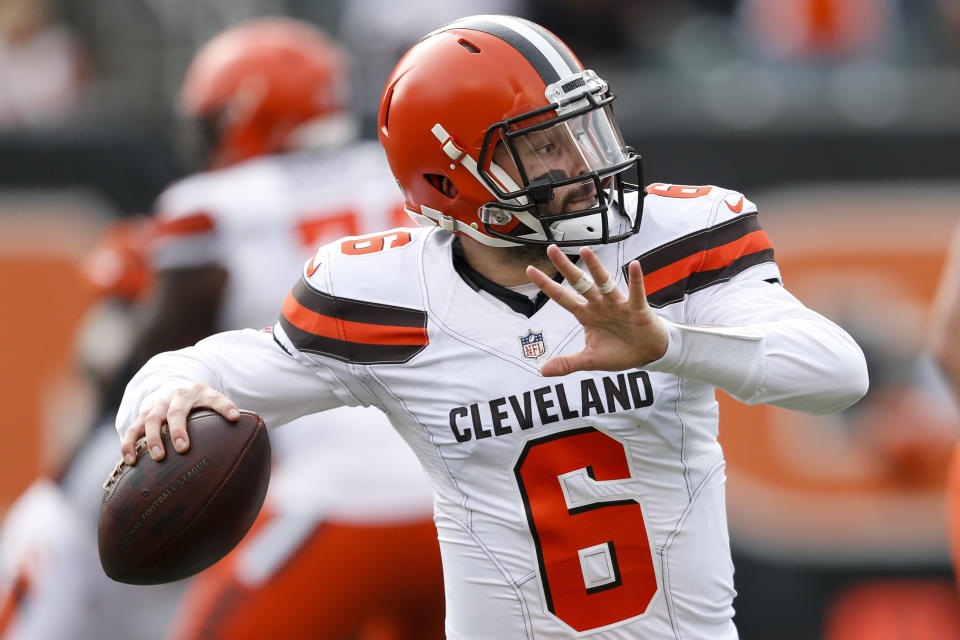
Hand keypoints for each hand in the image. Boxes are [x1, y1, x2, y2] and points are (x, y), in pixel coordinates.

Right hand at [120, 383, 239, 464]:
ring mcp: (157, 405)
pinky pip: (133, 429)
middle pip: (176, 412)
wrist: (173, 387)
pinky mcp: (143, 415)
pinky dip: (130, 444)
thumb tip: (250, 434)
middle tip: (183, 448)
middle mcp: (176, 396)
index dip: (224, 406)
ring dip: (152, 438)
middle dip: (178, 430)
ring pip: (151, 419)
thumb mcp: (213, 402)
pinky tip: (131, 460)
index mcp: (200, 392)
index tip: (234, 417)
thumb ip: (227, 414)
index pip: (214, 398)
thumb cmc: (199, 403)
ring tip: (158, 457)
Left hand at [527, 244, 668, 376]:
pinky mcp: (638, 309)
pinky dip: (636, 280)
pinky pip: (636, 293)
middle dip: (565, 268)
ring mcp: (618, 305)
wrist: (648, 355)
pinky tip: (634, 265)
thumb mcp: (590, 361)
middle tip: (551, 249)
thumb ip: (568, 364)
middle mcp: (599, 305)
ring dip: (596, 268)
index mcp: (586, 315)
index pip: (562, 297)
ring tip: (586, 251)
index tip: (530, 270)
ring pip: (604, 283)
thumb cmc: (619, 352)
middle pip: (579, 283)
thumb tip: (542, 371)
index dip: (547, 285)